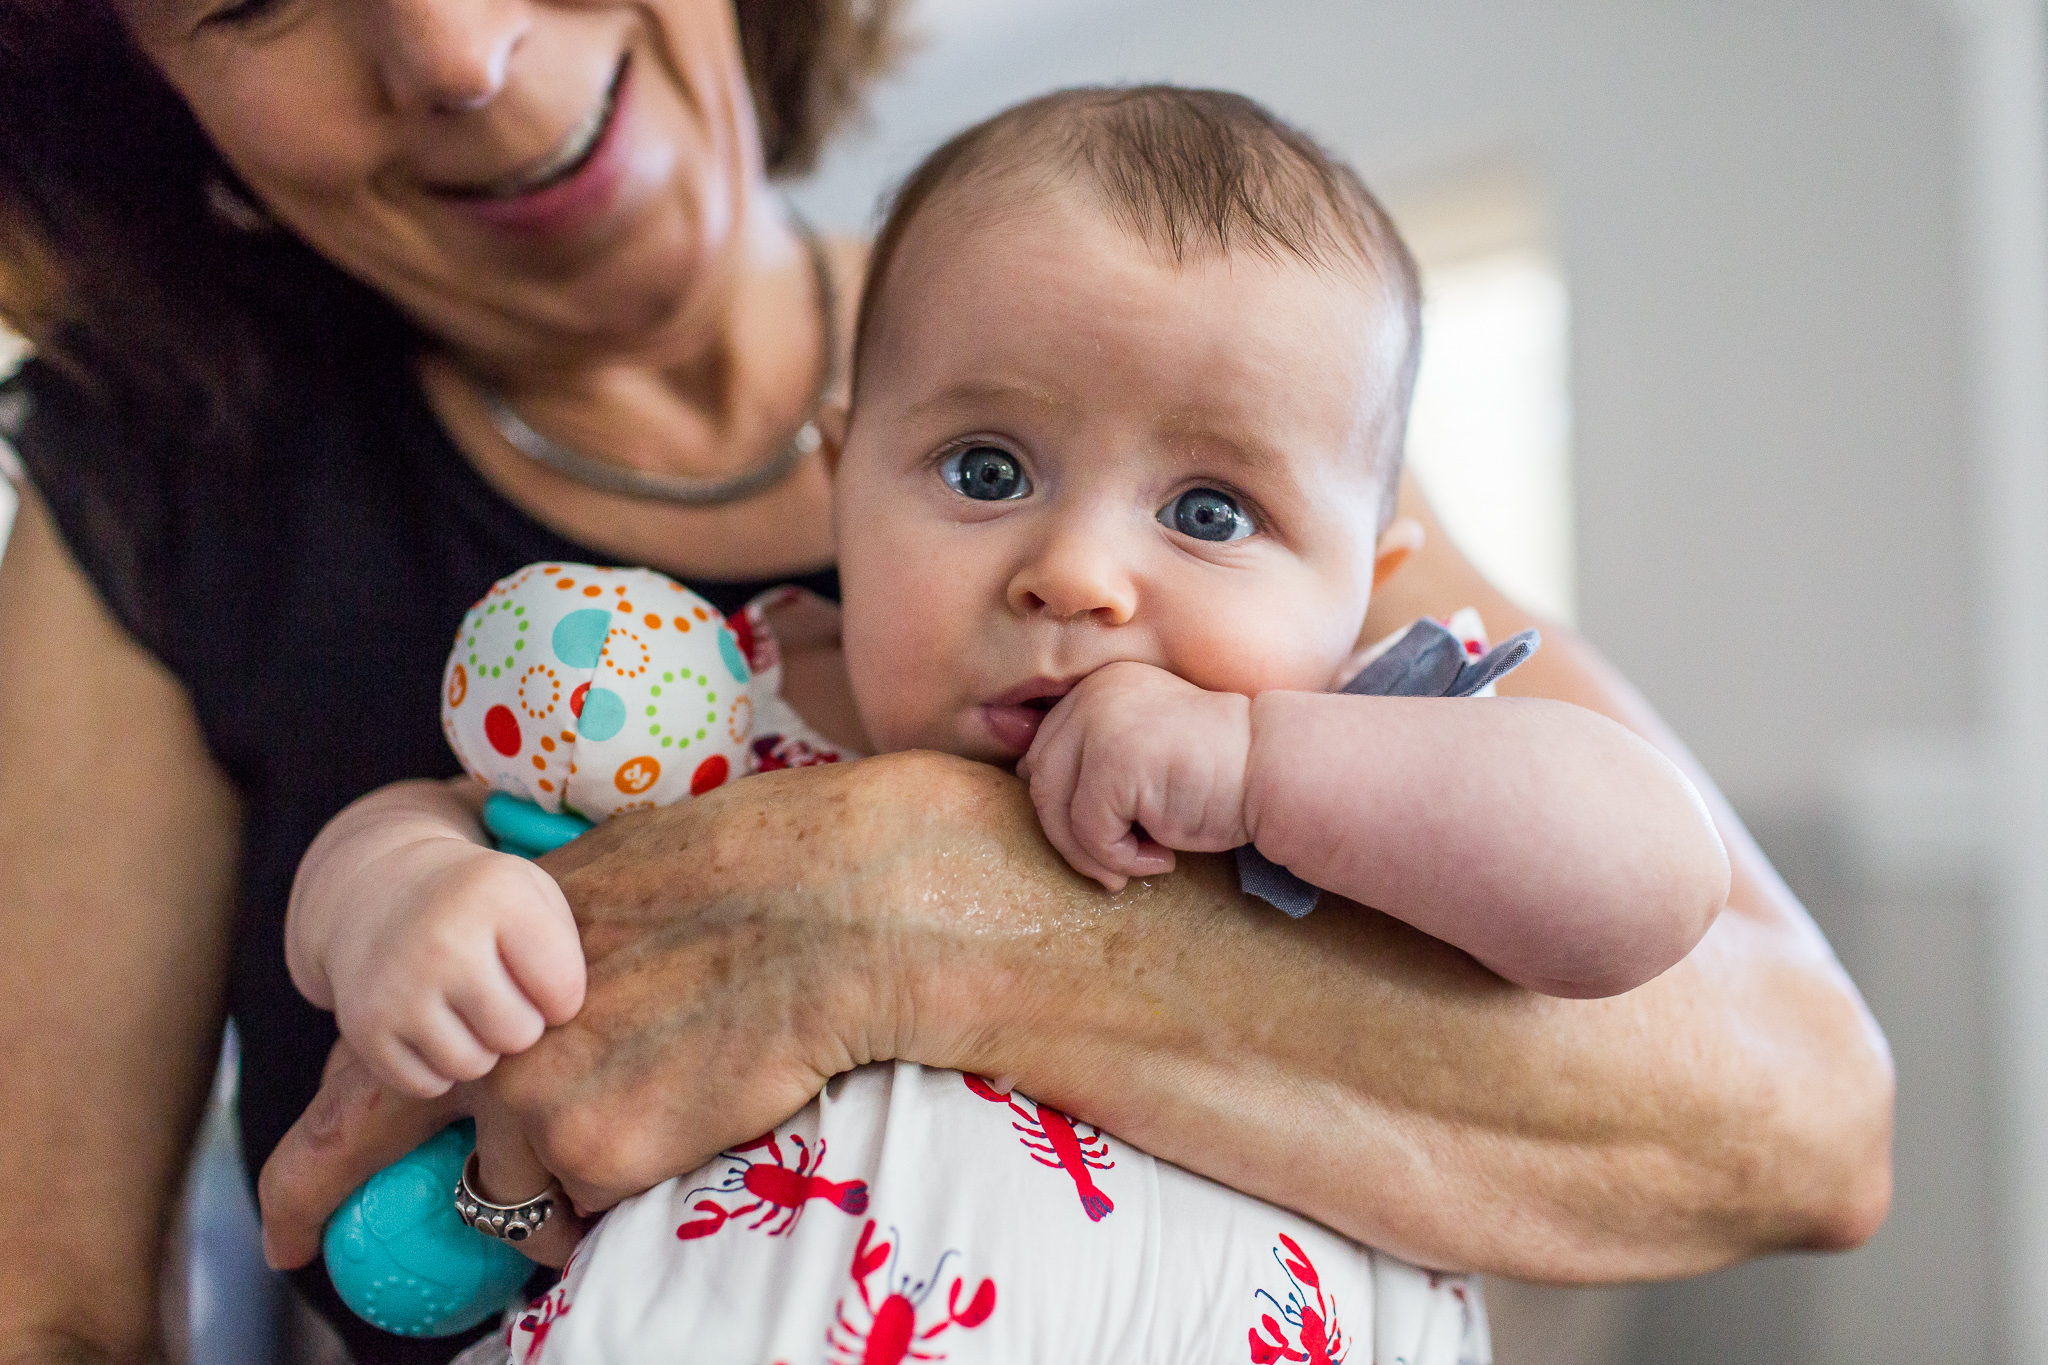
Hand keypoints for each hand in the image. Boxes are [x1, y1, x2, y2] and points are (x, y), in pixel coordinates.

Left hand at [263, 754, 994, 1264]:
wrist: (828, 907)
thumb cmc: (743, 871)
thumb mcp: (602, 887)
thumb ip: (543, 963)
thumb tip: (535, 1006)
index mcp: (479, 964)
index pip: (366, 1071)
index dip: (316, 1155)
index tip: (289, 1218)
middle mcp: (486, 1041)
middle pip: (423, 1154)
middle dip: (379, 1201)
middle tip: (319, 1244)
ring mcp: (536, 1104)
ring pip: (530, 1193)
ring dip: (578, 1176)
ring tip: (663, 1104)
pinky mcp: (603, 1157)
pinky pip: (605, 1202)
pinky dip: (645, 1177)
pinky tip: (700, 1106)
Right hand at [317, 835, 585, 1098]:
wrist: (376, 892)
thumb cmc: (478, 903)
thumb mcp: (532, 894)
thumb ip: (569, 948)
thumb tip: (583, 1031)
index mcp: (497, 896)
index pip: (564, 992)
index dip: (560, 993)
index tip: (539, 973)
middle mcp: (442, 942)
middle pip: (520, 1035)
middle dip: (520, 1022)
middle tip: (499, 992)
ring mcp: (397, 989)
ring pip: (474, 1066)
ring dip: (480, 1046)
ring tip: (465, 1005)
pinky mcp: (364, 1030)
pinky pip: (429, 1084)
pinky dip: (437, 1064)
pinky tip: (430, 1022)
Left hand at [1017, 661, 1253, 890]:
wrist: (1274, 772)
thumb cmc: (1215, 775)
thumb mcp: (1142, 754)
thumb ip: (1091, 758)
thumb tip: (1028, 784)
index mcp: (1097, 688)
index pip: (1044, 753)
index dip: (1063, 808)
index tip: (1104, 839)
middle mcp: (1092, 695)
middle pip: (1041, 782)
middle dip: (1070, 838)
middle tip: (1114, 869)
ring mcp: (1100, 723)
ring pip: (1056, 810)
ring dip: (1093, 855)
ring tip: (1139, 865)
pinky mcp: (1114, 759)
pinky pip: (1089, 831)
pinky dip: (1120, 859)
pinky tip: (1163, 859)